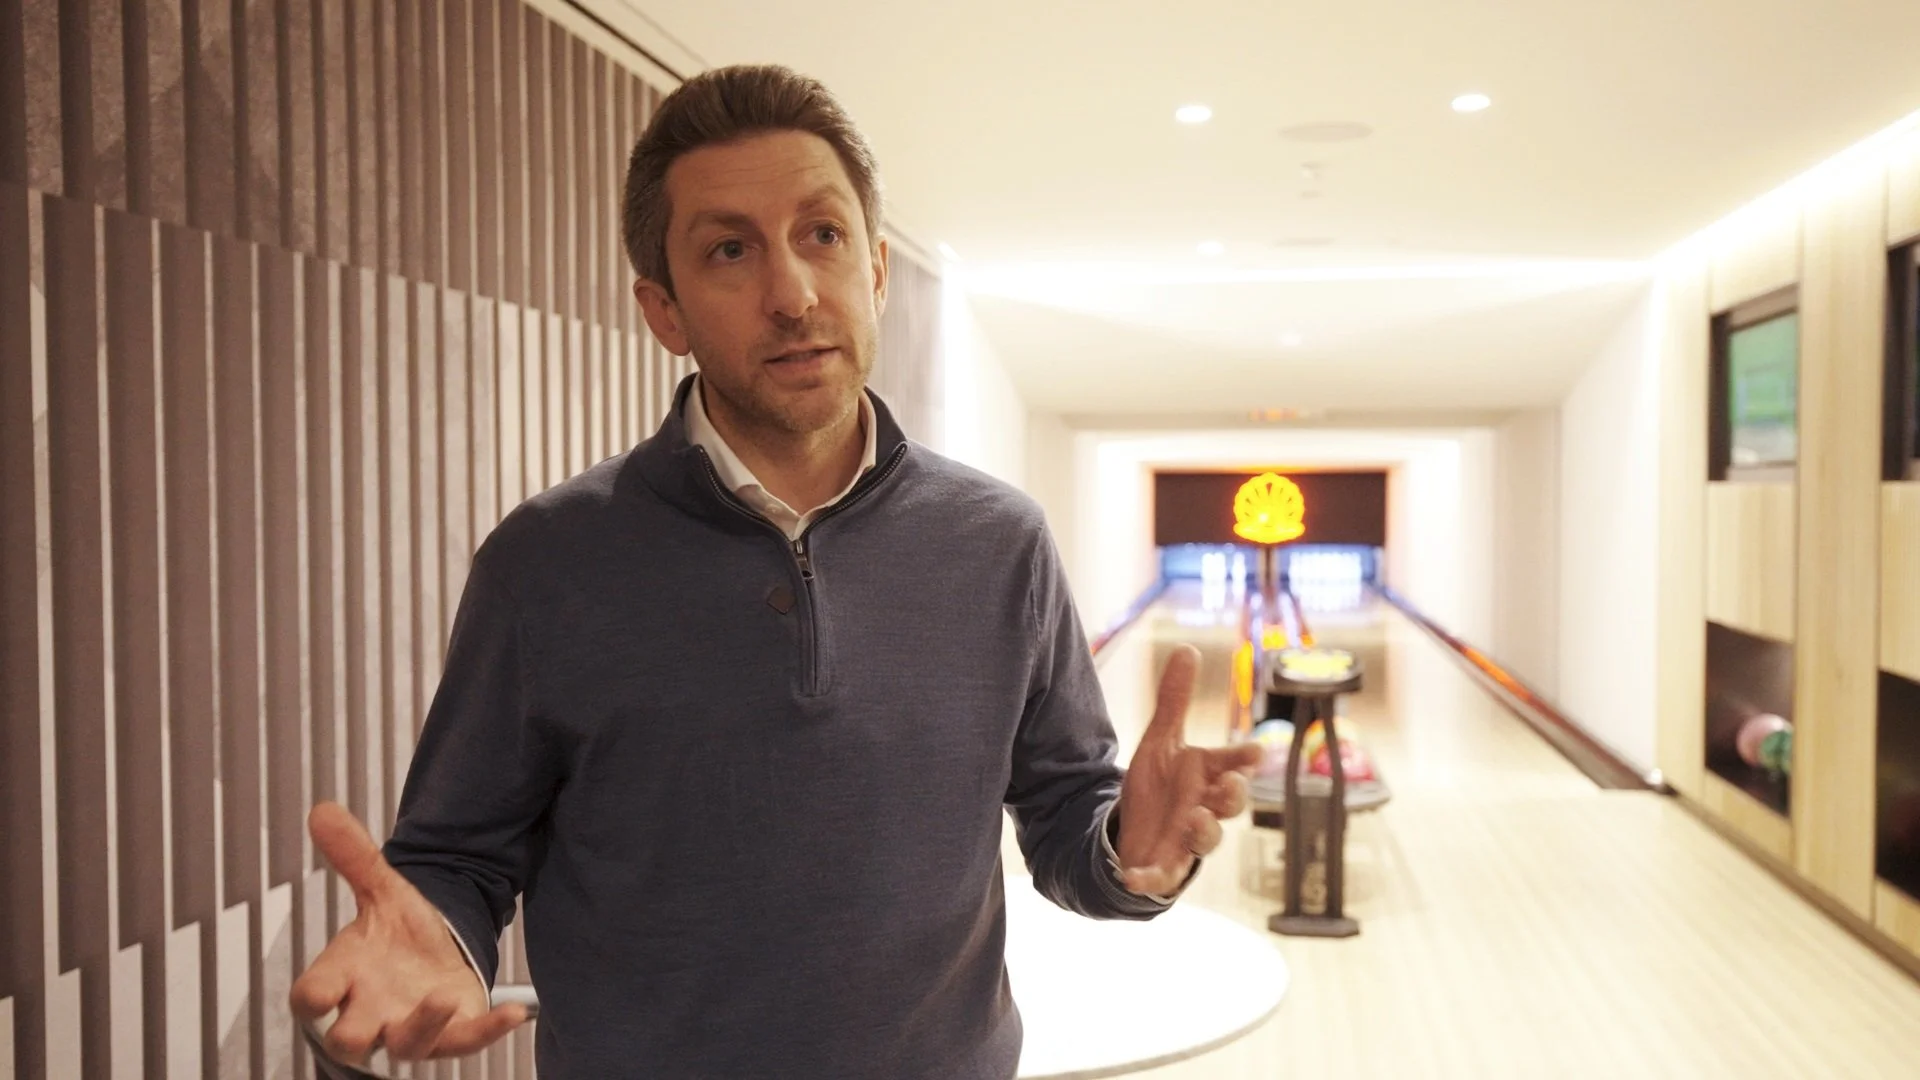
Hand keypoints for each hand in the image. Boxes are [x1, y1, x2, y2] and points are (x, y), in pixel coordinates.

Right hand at [290, 802, 527, 1065]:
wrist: (434, 956)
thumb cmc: (394, 937)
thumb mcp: (382, 891)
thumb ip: (355, 856)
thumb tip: (324, 810)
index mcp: (344, 977)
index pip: (310, 998)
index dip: (313, 998)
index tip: (321, 991)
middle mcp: (371, 1011)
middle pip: (346, 1040)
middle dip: (352, 1035)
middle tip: (363, 1022)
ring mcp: (410, 1027)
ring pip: (406, 1045)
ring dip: (421, 1026)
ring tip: (443, 996)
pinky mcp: (452, 1035)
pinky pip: (467, 1041)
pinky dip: (489, 1029)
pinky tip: (515, 1012)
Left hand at [1114, 644, 1262, 895]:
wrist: (1132, 831)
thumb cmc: (1158, 788)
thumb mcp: (1160, 741)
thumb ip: (1174, 701)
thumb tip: (1188, 649)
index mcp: (1206, 777)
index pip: (1232, 763)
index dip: (1243, 757)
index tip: (1254, 749)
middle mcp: (1204, 808)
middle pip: (1231, 803)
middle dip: (1234, 794)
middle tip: (1230, 783)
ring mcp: (1187, 840)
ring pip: (1207, 840)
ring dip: (1205, 830)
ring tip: (1195, 819)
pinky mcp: (1165, 868)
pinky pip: (1161, 877)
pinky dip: (1148, 879)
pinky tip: (1130, 875)